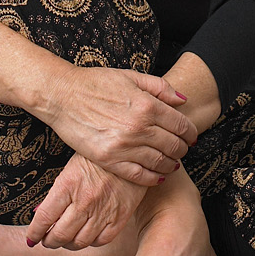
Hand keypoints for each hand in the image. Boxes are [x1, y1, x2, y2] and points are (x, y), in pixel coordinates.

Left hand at [26, 152, 148, 249]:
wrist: (130, 151)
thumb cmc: (96, 158)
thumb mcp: (71, 168)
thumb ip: (57, 192)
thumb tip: (40, 214)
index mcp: (68, 185)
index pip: (45, 217)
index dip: (35, 232)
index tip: (32, 238)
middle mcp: (84, 201)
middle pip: (60, 235)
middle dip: (49, 241)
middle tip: (47, 240)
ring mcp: (103, 211)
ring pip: (80, 242)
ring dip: (68, 244)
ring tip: (66, 240)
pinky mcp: (120, 217)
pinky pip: (101, 240)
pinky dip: (91, 242)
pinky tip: (87, 235)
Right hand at [40, 66, 197, 185]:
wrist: (63, 96)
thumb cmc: (96, 83)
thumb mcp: (131, 77)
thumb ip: (160, 88)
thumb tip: (183, 100)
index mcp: (147, 105)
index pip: (181, 125)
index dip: (191, 133)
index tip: (191, 137)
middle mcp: (139, 127)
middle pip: (174, 146)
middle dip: (183, 149)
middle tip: (183, 150)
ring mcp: (124, 146)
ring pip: (160, 162)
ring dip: (171, 165)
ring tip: (172, 163)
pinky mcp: (109, 160)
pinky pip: (139, 175)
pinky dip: (152, 178)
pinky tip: (157, 176)